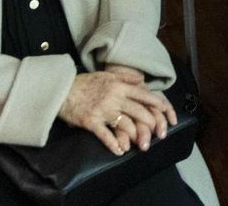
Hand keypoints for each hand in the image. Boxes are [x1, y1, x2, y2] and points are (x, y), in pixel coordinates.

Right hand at [58, 68, 175, 154]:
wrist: (62, 90)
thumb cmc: (85, 83)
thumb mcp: (107, 75)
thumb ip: (126, 78)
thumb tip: (142, 80)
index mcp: (119, 87)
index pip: (143, 95)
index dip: (156, 103)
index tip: (165, 111)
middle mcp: (114, 99)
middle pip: (138, 111)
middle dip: (150, 123)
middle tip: (158, 133)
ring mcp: (103, 111)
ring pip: (125, 124)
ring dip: (134, 136)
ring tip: (140, 144)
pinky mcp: (92, 122)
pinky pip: (106, 136)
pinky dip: (114, 145)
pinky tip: (120, 151)